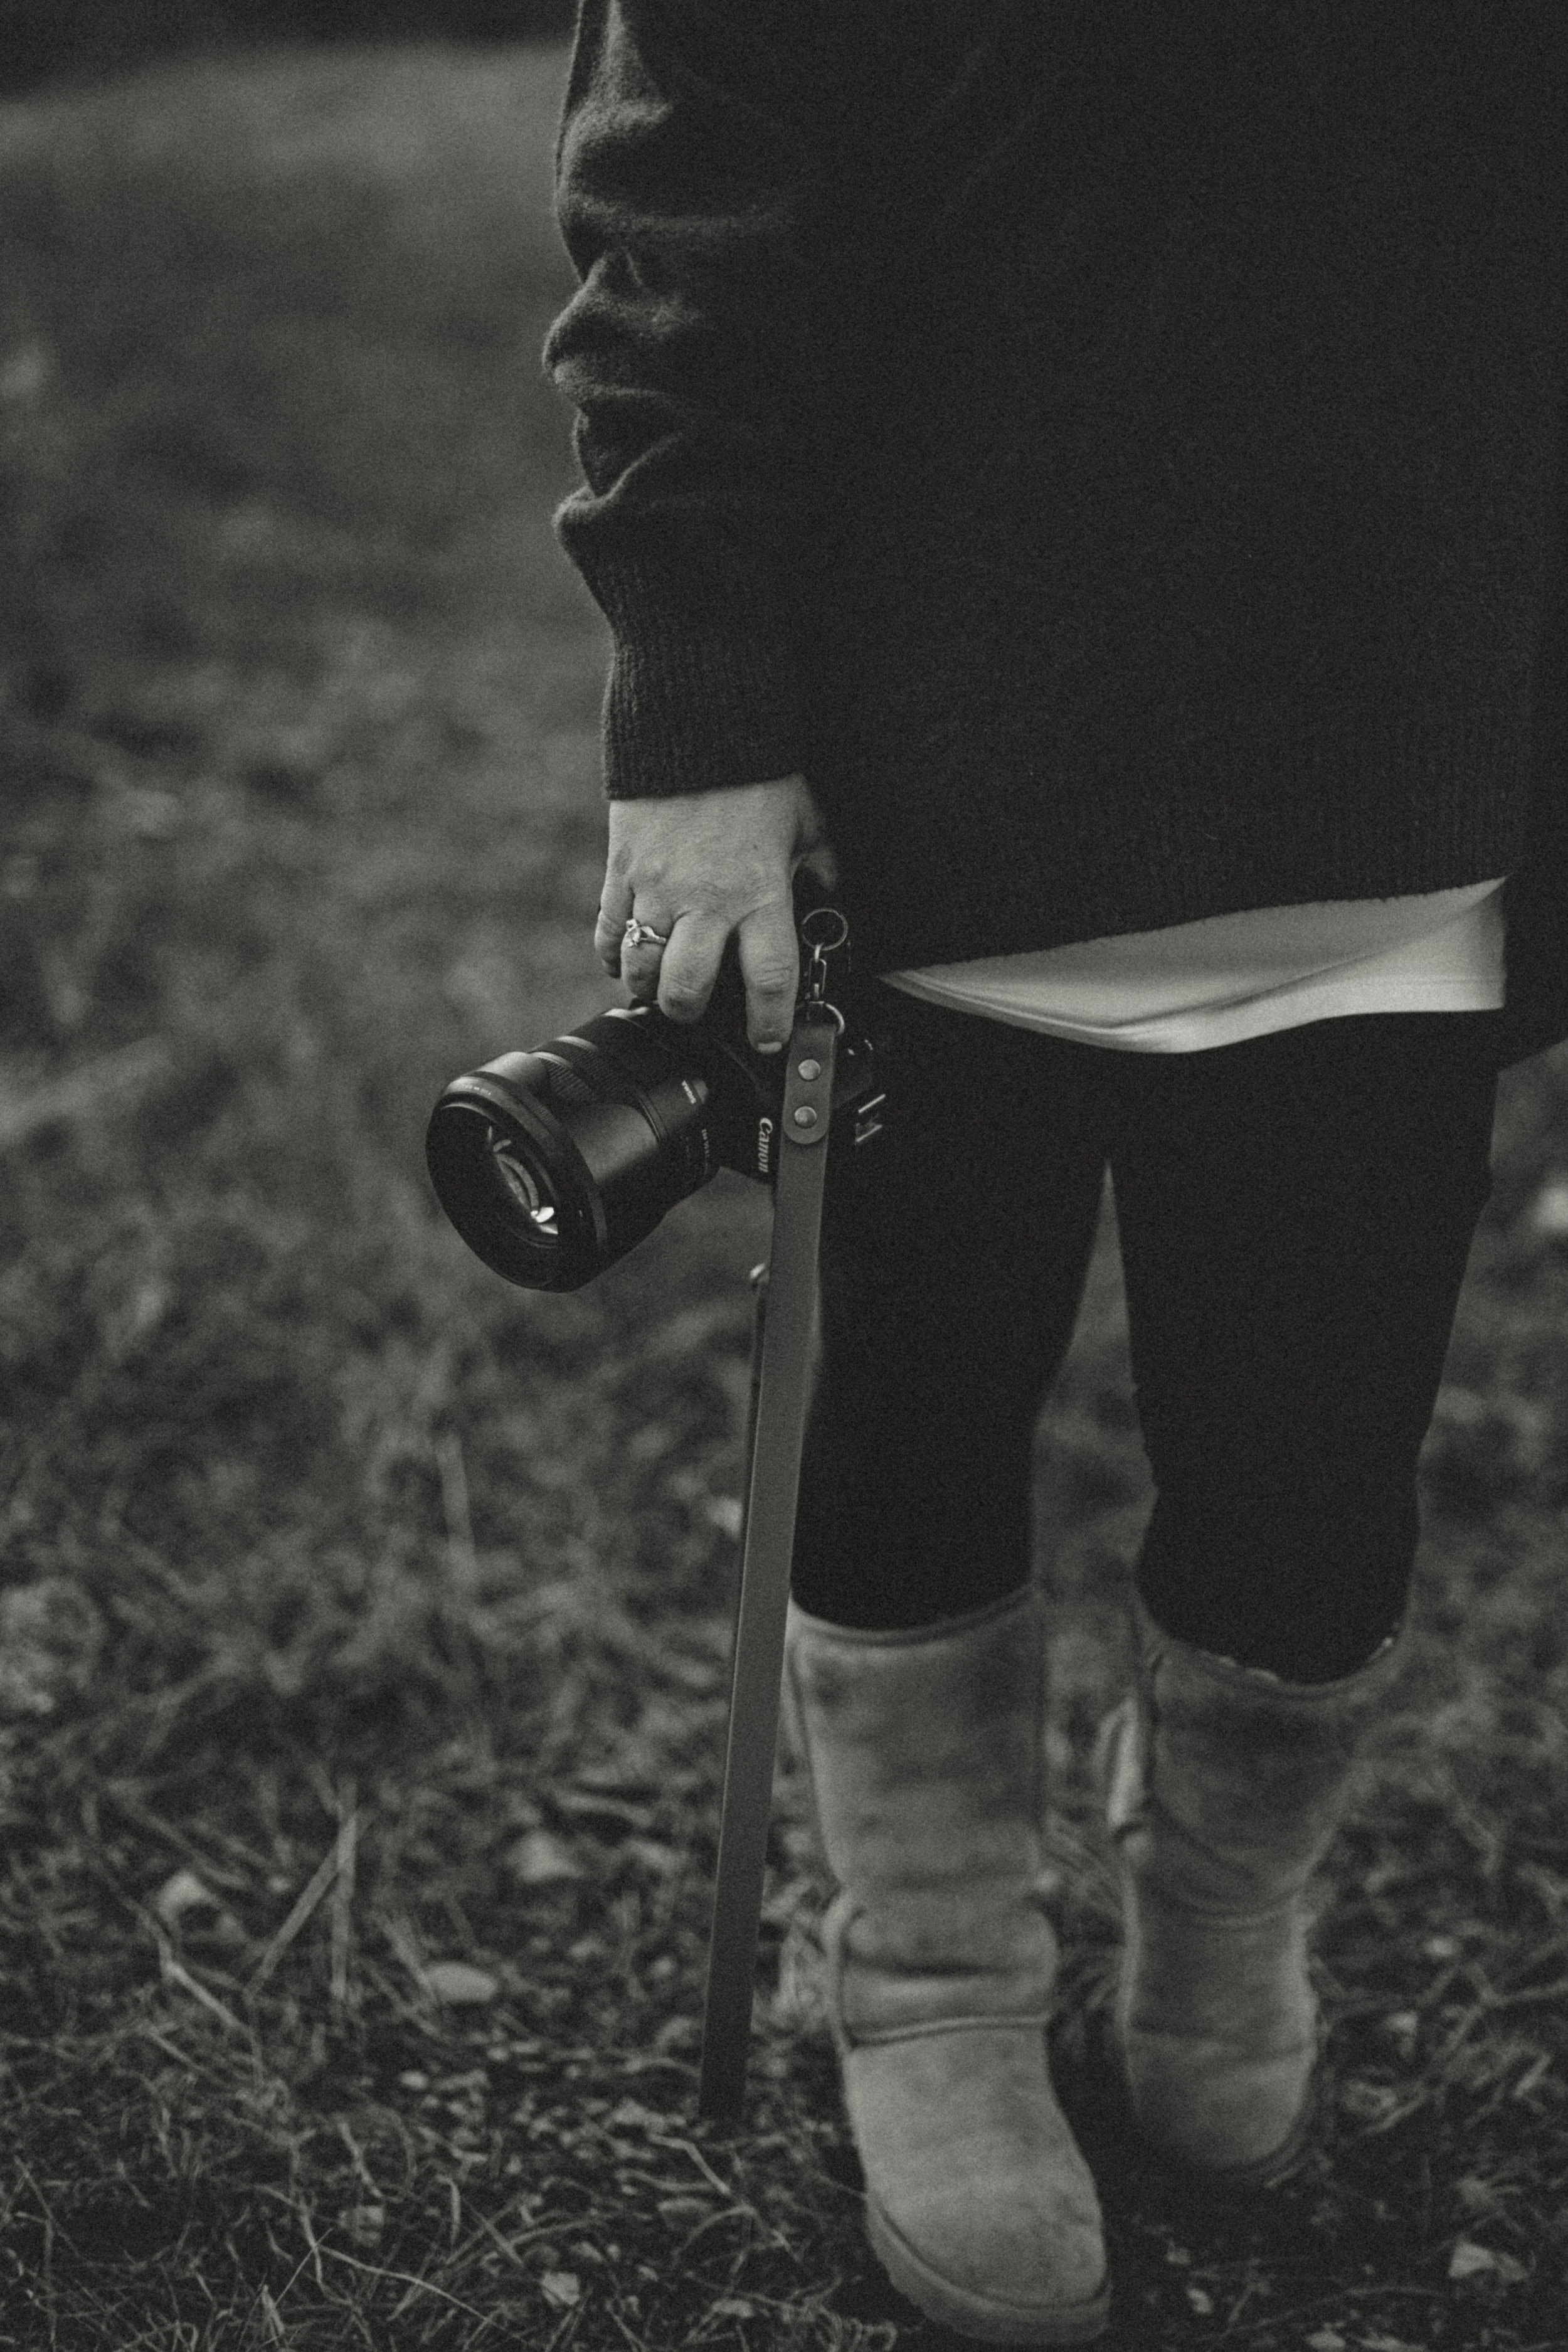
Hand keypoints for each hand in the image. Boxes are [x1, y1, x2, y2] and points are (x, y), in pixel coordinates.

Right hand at [593, 775, 838, 1051]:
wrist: (695, 720)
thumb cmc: (757, 771)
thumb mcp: (806, 820)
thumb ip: (820, 866)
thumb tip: (831, 896)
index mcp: (759, 893)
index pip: (767, 979)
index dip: (768, 1021)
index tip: (768, 1037)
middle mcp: (705, 901)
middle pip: (686, 990)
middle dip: (690, 1012)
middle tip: (699, 1011)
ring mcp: (656, 888)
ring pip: (639, 969)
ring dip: (649, 988)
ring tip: (661, 986)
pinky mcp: (620, 870)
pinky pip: (607, 930)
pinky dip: (613, 953)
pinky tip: (624, 958)